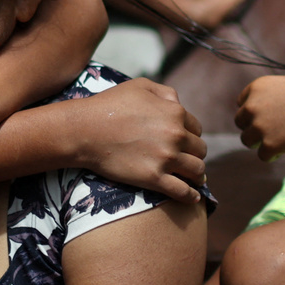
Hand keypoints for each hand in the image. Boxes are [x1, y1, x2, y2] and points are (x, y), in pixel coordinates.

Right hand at [70, 78, 207, 202]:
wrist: (84, 130)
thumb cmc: (108, 105)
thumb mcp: (139, 86)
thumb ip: (165, 92)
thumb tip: (179, 104)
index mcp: (174, 113)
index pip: (197, 129)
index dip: (191, 136)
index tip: (185, 143)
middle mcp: (175, 136)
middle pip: (200, 150)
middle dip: (195, 155)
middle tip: (188, 161)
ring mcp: (166, 159)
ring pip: (197, 171)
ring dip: (198, 175)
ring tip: (194, 180)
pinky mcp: (154, 178)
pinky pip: (183, 192)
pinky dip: (191, 196)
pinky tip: (193, 197)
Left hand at [234, 74, 284, 159]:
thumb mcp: (284, 86)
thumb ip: (268, 99)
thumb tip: (261, 118)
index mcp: (255, 88)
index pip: (242, 104)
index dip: (254, 112)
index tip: (268, 116)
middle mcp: (252, 106)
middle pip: (241, 123)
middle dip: (254, 127)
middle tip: (274, 129)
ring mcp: (259, 127)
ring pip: (247, 140)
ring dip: (260, 142)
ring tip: (279, 139)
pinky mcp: (269, 145)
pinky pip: (262, 156)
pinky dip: (272, 155)